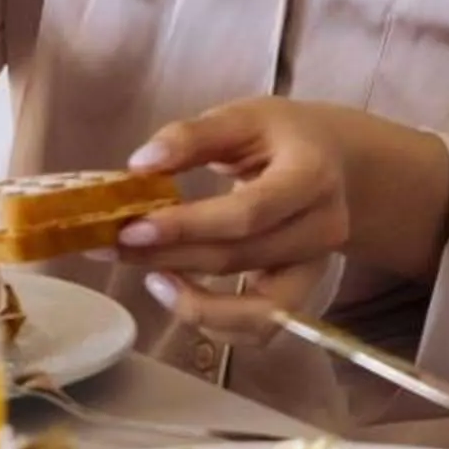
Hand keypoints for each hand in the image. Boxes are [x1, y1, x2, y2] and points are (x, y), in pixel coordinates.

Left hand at [114, 98, 448, 306]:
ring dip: (194, 305)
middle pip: (241, 259)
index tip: (132, 228)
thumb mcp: (244, 118)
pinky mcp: (303, 294)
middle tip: (111, 248)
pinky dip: (215, 324)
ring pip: (257, 312)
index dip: (189, 226)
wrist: (337, 163)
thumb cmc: (282, 137)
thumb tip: (140, 164)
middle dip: (170, 258)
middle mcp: (323, 228)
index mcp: (311, 175)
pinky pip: (260, 330)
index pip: (249, 214)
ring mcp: (317, 268)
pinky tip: (178, 291)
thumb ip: (194, 136)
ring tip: (150, 278)